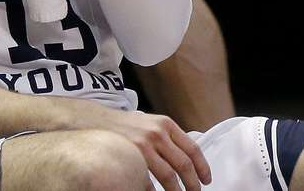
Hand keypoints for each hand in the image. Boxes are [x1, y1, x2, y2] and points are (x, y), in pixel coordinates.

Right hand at [97, 108, 211, 189]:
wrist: (97, 121)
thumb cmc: (127, 126)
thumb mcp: (152, 123)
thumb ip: (168, 137)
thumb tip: (187, 154)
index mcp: (167, 125)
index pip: (192, 148)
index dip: (202, 166)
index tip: (206, 179)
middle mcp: (158, 134)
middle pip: (183, 164)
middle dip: (192, 182)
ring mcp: (144, 146)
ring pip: (168, 175)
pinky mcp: (130, 157)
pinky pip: (147, 181)